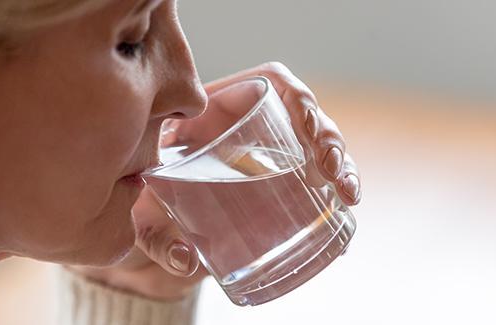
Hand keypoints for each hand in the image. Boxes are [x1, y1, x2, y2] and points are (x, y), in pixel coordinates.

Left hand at [68, 62, 361, 299]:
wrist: (156, 218)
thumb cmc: (147, 198)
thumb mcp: (146, 211)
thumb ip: (156, 235)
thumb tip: (186, 262)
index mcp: (221, 109)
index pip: (272, 84)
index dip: (298, 99)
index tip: (308, 125)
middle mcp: (253, 125)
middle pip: (305, 116)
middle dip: (329, 139)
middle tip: (333, 170)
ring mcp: (273, 152)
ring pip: (320, 147)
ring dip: (342, 166)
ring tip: (348, 195)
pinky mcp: (284, 180)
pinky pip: (318, 178)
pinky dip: (336, 194)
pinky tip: (345, 217)